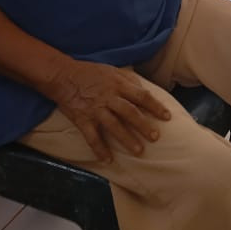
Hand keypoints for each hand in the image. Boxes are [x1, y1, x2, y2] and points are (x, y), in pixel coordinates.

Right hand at [48, 58, 171, 162]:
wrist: (64, 75)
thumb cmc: (90, 72)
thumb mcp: (112, 70)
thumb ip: (128, 79)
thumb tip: (143, 88)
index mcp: (118, 84)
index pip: (141, 96)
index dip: (155, 106)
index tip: (167, 116)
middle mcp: (109, 97)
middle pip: (130, 112)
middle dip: (144, 125)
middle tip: (156, 137)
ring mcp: (96, 109)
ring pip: (114, 126)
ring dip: (127, 139)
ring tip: (139, 151)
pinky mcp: (83, 119)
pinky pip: (92, 137)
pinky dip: (100, 149)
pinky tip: (108, 160)